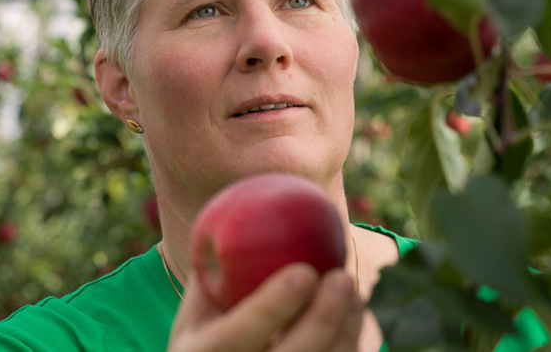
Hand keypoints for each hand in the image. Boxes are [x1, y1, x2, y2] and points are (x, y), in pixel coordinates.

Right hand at [168, 263, 363, 351]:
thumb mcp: (194, 315)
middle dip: (322, 319)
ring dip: (346, 330)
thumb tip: (231, 213)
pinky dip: (351, 345)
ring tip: (352, 289)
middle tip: (342, 278)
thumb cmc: (207, 338)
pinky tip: (356, 312)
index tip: (305, 271)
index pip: (238, 336)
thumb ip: (209, 273)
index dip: (273, 306)